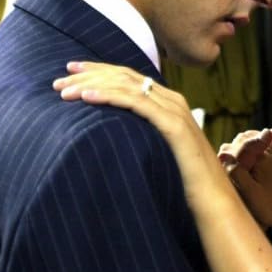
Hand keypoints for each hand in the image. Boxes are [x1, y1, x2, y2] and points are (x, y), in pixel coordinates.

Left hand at [52, 61, 235, 218]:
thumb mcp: (158, 151)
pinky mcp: (174, 125)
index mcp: (169, 103)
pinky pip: (137, 103)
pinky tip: (87, 98)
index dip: (99, 71)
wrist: (213, 201)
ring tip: (64, 91)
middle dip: (90, 74)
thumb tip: (112, 135)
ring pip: (128, 86)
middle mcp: (173, 100)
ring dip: (92, 85)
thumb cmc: (183, 182)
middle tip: (59, 80)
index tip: (71, 72)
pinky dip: (110, 96)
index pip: (129, 77)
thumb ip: (142, 136)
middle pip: (125, 76)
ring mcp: (175, 111)